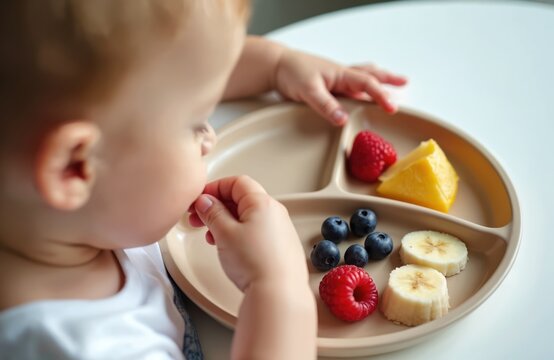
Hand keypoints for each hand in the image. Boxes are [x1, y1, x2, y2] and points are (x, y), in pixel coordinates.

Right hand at [189, 176, 307, 291]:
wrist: (278, 292)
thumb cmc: (256, 263)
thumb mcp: (225, 233)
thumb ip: (212, 213)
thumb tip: (206, 201)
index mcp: (262, 202)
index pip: (236, 182)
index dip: (214, 188)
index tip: (199, 199)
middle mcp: (275, 212)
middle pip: (241, 198)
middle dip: (216, 206)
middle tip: (198, 217)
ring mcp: (280, 229)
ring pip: (247, 216)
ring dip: (225, 221)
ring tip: (210, 236)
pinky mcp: (280, 246)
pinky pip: (255, 231)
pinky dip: (238, 233)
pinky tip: (227, 246)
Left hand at [273, 48, 406, 124]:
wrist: (276, 66)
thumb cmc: (292, 72)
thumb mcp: (308, 90)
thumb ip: (326, 105)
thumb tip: (343, 119)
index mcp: (341, 74)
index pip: (367, 84)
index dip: (381, 96)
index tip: (392, 108)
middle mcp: (341, 76)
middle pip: (370, 76)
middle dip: (387, 80)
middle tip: (404, 83)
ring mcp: (335, 80)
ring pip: (362, 79)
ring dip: (377, 82)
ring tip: (390, 84)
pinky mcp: (328, 86)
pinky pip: (350, 87)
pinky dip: (360, 90)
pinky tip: (361, 95)